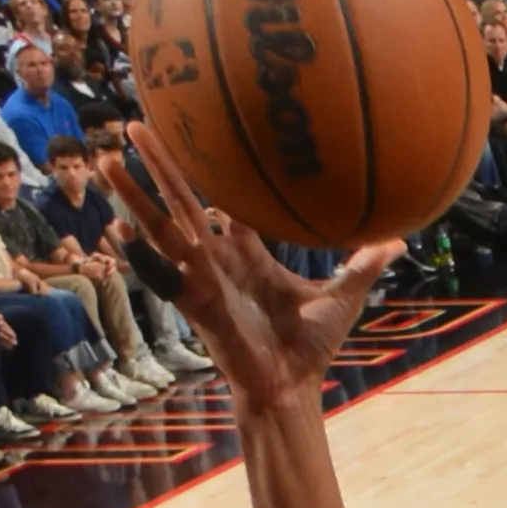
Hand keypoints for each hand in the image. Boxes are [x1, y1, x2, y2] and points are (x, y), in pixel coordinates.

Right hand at [113, 139, 380, 402]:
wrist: (292, 387)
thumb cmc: (311, 345)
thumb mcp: (342, 295)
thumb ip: (364, 264)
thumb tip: (400, 239)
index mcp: (246, 250)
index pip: (224, 197)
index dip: (210, 167)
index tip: (197, 129)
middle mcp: (216, 258)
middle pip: (180, 199)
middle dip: (158, 163)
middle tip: (133, 120)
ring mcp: (201, 278)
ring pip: (162, 227)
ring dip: (134, 194)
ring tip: (106, 160)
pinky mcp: (195, 303)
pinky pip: (164, 274)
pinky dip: (141, 254)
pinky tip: (119, 230)